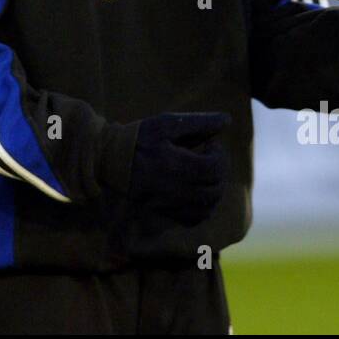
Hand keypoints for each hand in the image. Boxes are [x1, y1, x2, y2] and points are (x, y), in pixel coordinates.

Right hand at [126, 111, 229, 228]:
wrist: (110, 158)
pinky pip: (194, 219)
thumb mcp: (167, 123)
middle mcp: (173, 188)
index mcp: (175, 164)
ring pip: (208, 206)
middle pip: (215, 188)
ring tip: (206, 173)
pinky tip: (198, 191)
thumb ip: (199, 122)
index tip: (211, 144)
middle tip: (210, 157)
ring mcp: (168, 203)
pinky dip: (204, 207)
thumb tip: (227, 119)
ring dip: (215, 189)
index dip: (220, 155)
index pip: (214, 168)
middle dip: (220, 170)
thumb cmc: (140, 137)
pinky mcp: (163, 211)